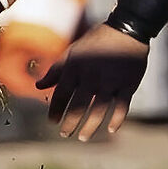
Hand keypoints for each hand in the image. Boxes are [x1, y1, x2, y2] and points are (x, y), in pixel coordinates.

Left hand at [36, 23, 149, 141]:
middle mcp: (92, 76)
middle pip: (79, 105)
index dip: (55, 109)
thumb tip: (38, 87)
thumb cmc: (96, 42)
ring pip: (99, 110)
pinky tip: (110, 130)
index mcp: (76, 68)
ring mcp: (111, 81)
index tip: (52, 121)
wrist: (127, 30)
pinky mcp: (128, 84)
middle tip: (64, 134)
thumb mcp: (73, 52)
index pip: (62, 94)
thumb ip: (56, 71)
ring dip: (90, 126)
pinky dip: (117, 119)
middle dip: (70, 122)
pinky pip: (122, 106)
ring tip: (83, 138)